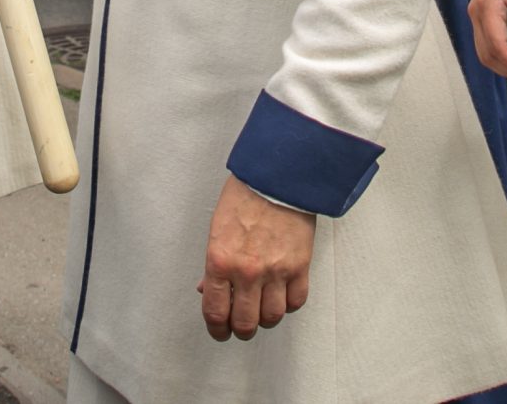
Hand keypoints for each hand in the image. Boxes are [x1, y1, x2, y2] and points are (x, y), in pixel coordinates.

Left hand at [198, 176, 313, 341]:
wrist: (278, 175)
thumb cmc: (246, 195)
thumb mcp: (217, 229)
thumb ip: (213, 265)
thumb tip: (207, 289)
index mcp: (220, 261)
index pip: (215, 312)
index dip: (216, 329)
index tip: (220, 331)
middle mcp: (247, 271)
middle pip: (245, 323)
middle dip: (241, 329)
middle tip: (241, 325)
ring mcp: (275, 271)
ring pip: (272, 317)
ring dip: (266, 318)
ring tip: (263, 309)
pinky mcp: (300, 266)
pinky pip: (295, 302)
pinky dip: (288, 304)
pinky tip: (282, 295)